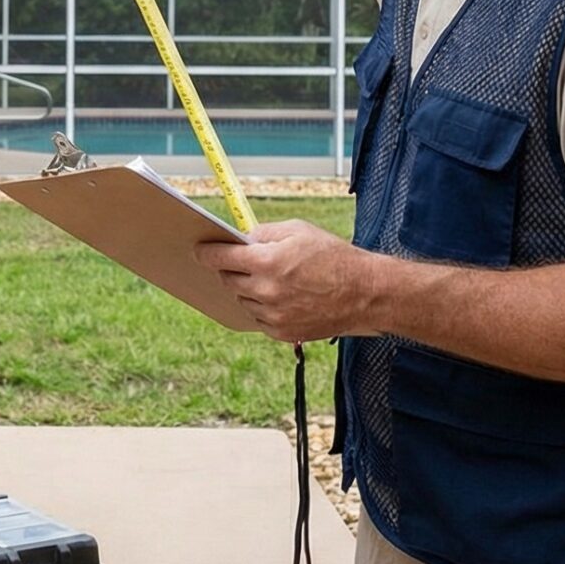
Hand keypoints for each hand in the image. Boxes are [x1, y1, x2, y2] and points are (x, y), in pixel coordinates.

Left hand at [195, 219, 377, 344]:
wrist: (365, 293)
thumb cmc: (334, 257)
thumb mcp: (298, 230)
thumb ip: (264, 233)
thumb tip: (240, 239)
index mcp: (267, 262)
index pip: (221, 258)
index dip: (206, 252)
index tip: (199, 250)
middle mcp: (266, 291)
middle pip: (229, 280)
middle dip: (231, 269)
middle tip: (241, 262)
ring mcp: (273, 315)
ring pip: (243, 300)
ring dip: (249, 289)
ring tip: (271, 279)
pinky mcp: (282, 332)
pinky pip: (259, 317)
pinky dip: (263, 306)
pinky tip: (281, 296)